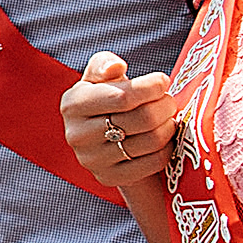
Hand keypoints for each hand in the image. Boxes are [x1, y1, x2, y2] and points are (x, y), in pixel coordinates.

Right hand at [60, 53, 178, 190]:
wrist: (105, 138)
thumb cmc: (107, 101)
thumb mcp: (100, 78)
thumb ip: (104, 64)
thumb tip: (114, 67)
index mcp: (73, 104)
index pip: (122, 97)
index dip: (151, 87)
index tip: (164, 81)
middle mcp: (77, 134)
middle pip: (141, 119)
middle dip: (165, 106)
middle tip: (170, 102)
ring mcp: (91, 160)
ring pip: (150, 141)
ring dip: (168, 128)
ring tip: (168, 119)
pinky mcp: (109, 178)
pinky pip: (152, 163)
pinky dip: (166, 151)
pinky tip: (165, 140)